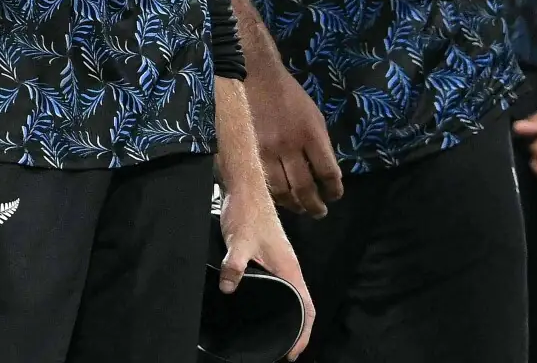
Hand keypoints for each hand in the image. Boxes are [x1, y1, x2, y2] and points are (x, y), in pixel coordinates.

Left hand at [219, 184, 315, 359]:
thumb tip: (229, 289)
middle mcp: (289, 268)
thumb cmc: (247, 213)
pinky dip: (276, 301)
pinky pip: (278, 286)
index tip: (293, 352)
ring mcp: (279, 263)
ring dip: (287, 316)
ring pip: (290, 296)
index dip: (303, 333)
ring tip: (275, 335)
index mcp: (290, 269)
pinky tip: (262, 306)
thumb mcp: (238, 241)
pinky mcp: (268, 258)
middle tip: (283, 350)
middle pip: (301, 306)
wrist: (245, 190)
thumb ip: (234, 265)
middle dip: (297, 330)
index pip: (307, 308)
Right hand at [247, 66, 342, 216]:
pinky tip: (276, 197)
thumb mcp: (314, 117)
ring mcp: (266, 150)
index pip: (328, 174)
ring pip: (280, 190)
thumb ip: (319, 145)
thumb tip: (322, 174)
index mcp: (311, 135)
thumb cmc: (289, 95)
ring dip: (292, 205)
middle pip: (304, 188)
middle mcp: (289, 146)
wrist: (255, 76)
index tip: (333, 196)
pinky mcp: (247, 151)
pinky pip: (260, 181)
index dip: (333, 191)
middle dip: (314, 206)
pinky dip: (270, 193)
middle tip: (318, 212)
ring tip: (298, 209)